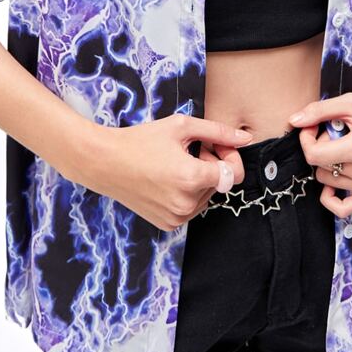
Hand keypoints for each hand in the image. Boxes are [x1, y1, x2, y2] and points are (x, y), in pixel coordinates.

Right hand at [80, 114, 253, 231]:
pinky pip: (191, 208)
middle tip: (187, 151)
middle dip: (212, 166)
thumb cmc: (141, 140)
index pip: (233, 174)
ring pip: (206, 197)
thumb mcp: (180, 127)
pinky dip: (186, 194)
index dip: (229, 157)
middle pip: (220, 185)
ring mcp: (177, 217)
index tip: (213, 146)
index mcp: (192, 178)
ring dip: (199, 181)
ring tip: (175, 164)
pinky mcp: (168, 224)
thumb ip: (218, 131)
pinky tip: (167, 179)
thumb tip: (246, 138)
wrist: (105, 163)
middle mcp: (187, 203)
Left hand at [287, 94, 351, 218]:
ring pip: (327, 182)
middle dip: (320, 148)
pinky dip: (331, 197)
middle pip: (320, 167)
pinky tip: (334, 180)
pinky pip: (343, 208)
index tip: (312, 127)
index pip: (313, 155)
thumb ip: (319, 111)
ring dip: (328, 165)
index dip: (306, 139)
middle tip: (334, 134)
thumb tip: (293, 121)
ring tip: (343, 149)